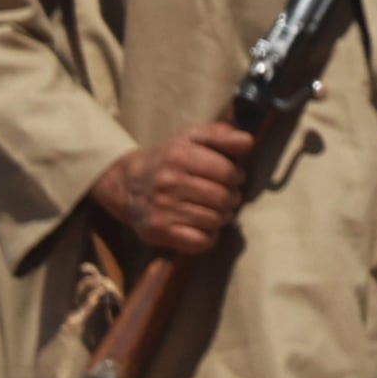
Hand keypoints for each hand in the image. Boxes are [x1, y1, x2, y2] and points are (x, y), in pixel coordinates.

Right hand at [93, 121, 254, 259]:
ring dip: (221, 217)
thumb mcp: (193, 138)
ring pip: (215, 221)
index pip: (227, 172)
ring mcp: (161, 209)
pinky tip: (201, 225)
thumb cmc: (170, 160)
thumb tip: (248, 142)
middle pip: (223, 199)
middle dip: (231, 198)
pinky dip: (208, 236)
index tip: (231, 177)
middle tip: (224, 196)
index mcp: (178, 156)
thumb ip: (222, 135)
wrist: (128, 185)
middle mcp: (167, 182)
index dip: (236, 176)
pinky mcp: (158, 231)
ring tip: (212, 209)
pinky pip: (201, 242)